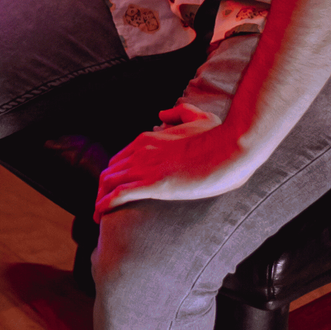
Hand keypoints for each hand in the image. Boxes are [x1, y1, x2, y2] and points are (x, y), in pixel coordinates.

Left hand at [94, 102, 250, 218]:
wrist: (231, 148)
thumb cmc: (220, 137)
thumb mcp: (199, 117)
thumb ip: (179, 113)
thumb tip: (162, 114)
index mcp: (149, 138)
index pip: (120, 158)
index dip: (115, 175)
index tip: (114, 189)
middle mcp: (141, 150)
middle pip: (109, 171)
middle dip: (103, 190)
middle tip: (104, 206)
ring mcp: (146, 166)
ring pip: (108, 183)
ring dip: (100, 200)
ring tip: (99, 217)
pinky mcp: (154, 183)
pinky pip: (118, 194)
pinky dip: (105, 205)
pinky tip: (100, 216)